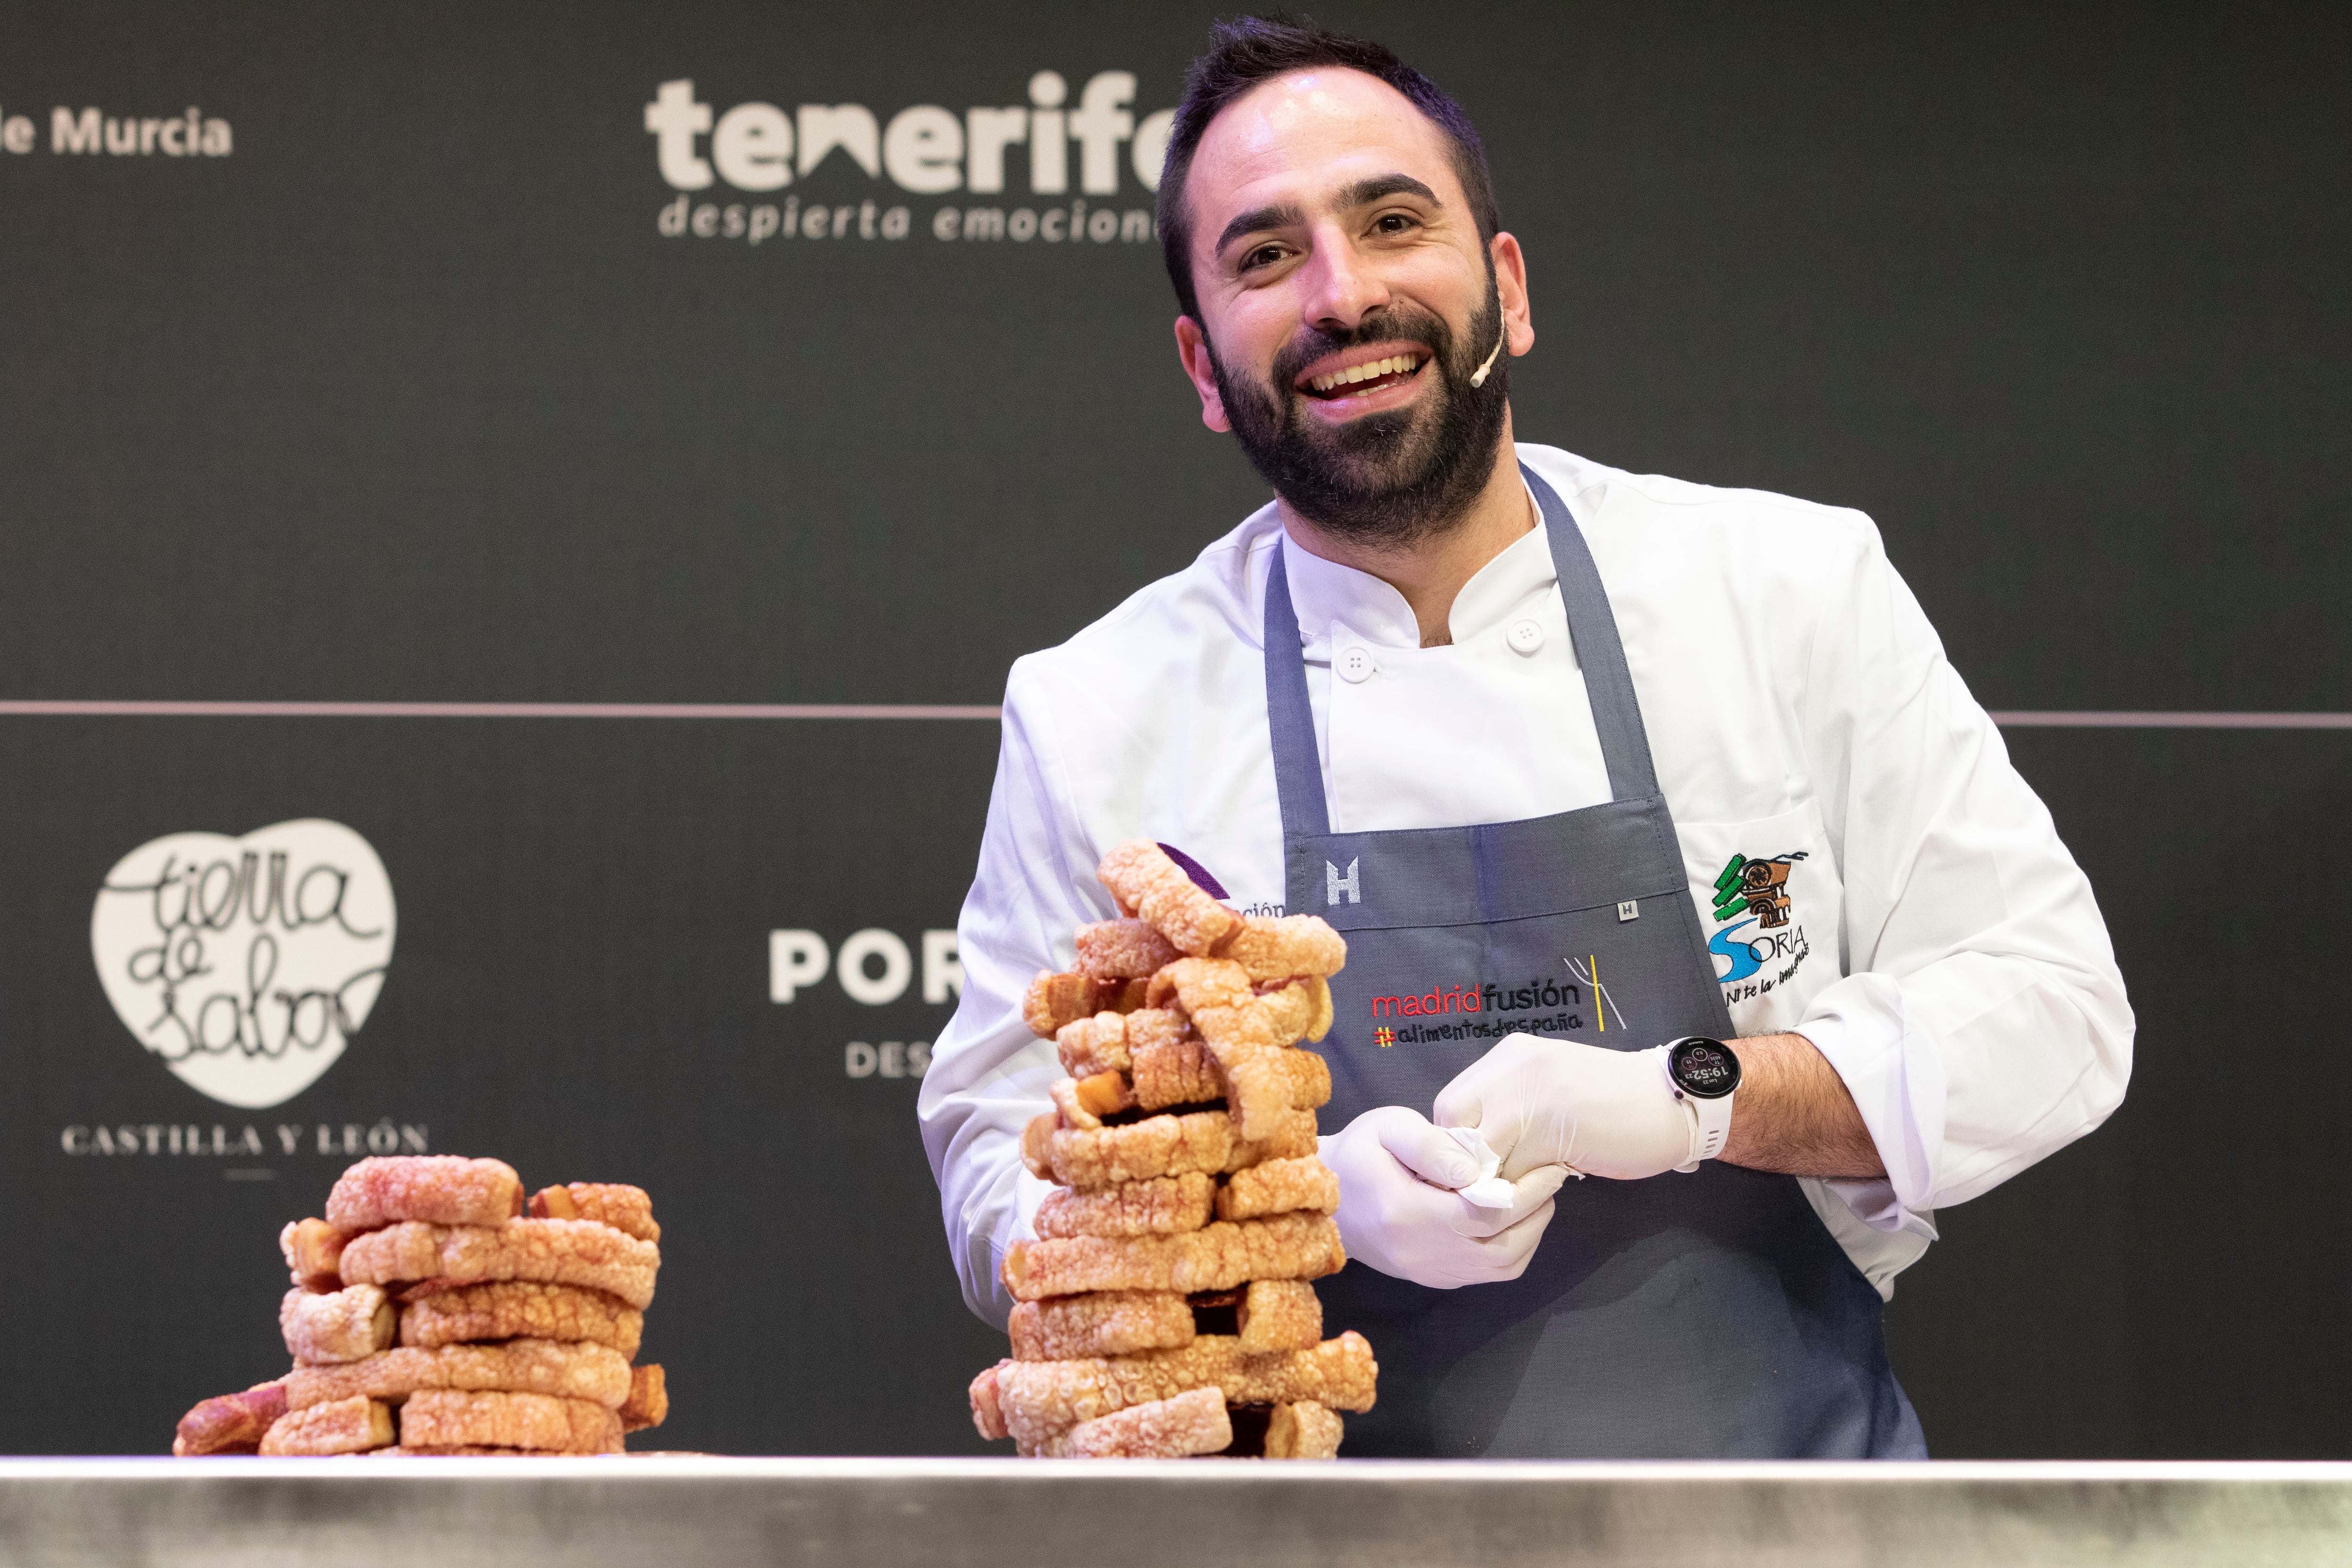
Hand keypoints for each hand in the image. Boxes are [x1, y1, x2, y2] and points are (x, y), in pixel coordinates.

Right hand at [1320, 1106, 1568, 1288]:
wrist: (1324, 1201)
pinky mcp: (1432, 1277)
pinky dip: (1512, 1249)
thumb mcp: (1388, 1128)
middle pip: (1503, 1246)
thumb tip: (1478, 1167)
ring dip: (1530, 1234)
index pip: (1486, 1212)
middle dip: (1537, 1212)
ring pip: (1501, 1266)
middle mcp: (1421, 1252)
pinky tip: (1511, 1218)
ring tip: (1536, 1198)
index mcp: (1408, 1212)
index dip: (1527, 1192)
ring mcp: (1427, 1270)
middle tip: (1552, 1179)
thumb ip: (1432, 1145)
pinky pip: (1486, 1273)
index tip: (1550, 1166)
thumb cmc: (1358, 1153)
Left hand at [1435, 1034, 1698, 1181]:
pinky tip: (1558, 1175)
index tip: (1482, 1169)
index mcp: (1509, 1057)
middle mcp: (1512, 1066)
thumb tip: (1467, 1165)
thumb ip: (1506, 1116)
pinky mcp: (1552, 1124)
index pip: (1449, 1108)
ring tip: (1536, 1176)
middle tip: (1504, 1179)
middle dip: (1472, 1166)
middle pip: (1456, 1131)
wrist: (1673, 1102)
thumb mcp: (1546, 1096)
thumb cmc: (1610, 1108)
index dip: (1458, 1147)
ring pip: (1483, 1156)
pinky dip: (1528, 1186)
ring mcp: (1531, 1092)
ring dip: (1501, 1180)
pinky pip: (1516, 1171)